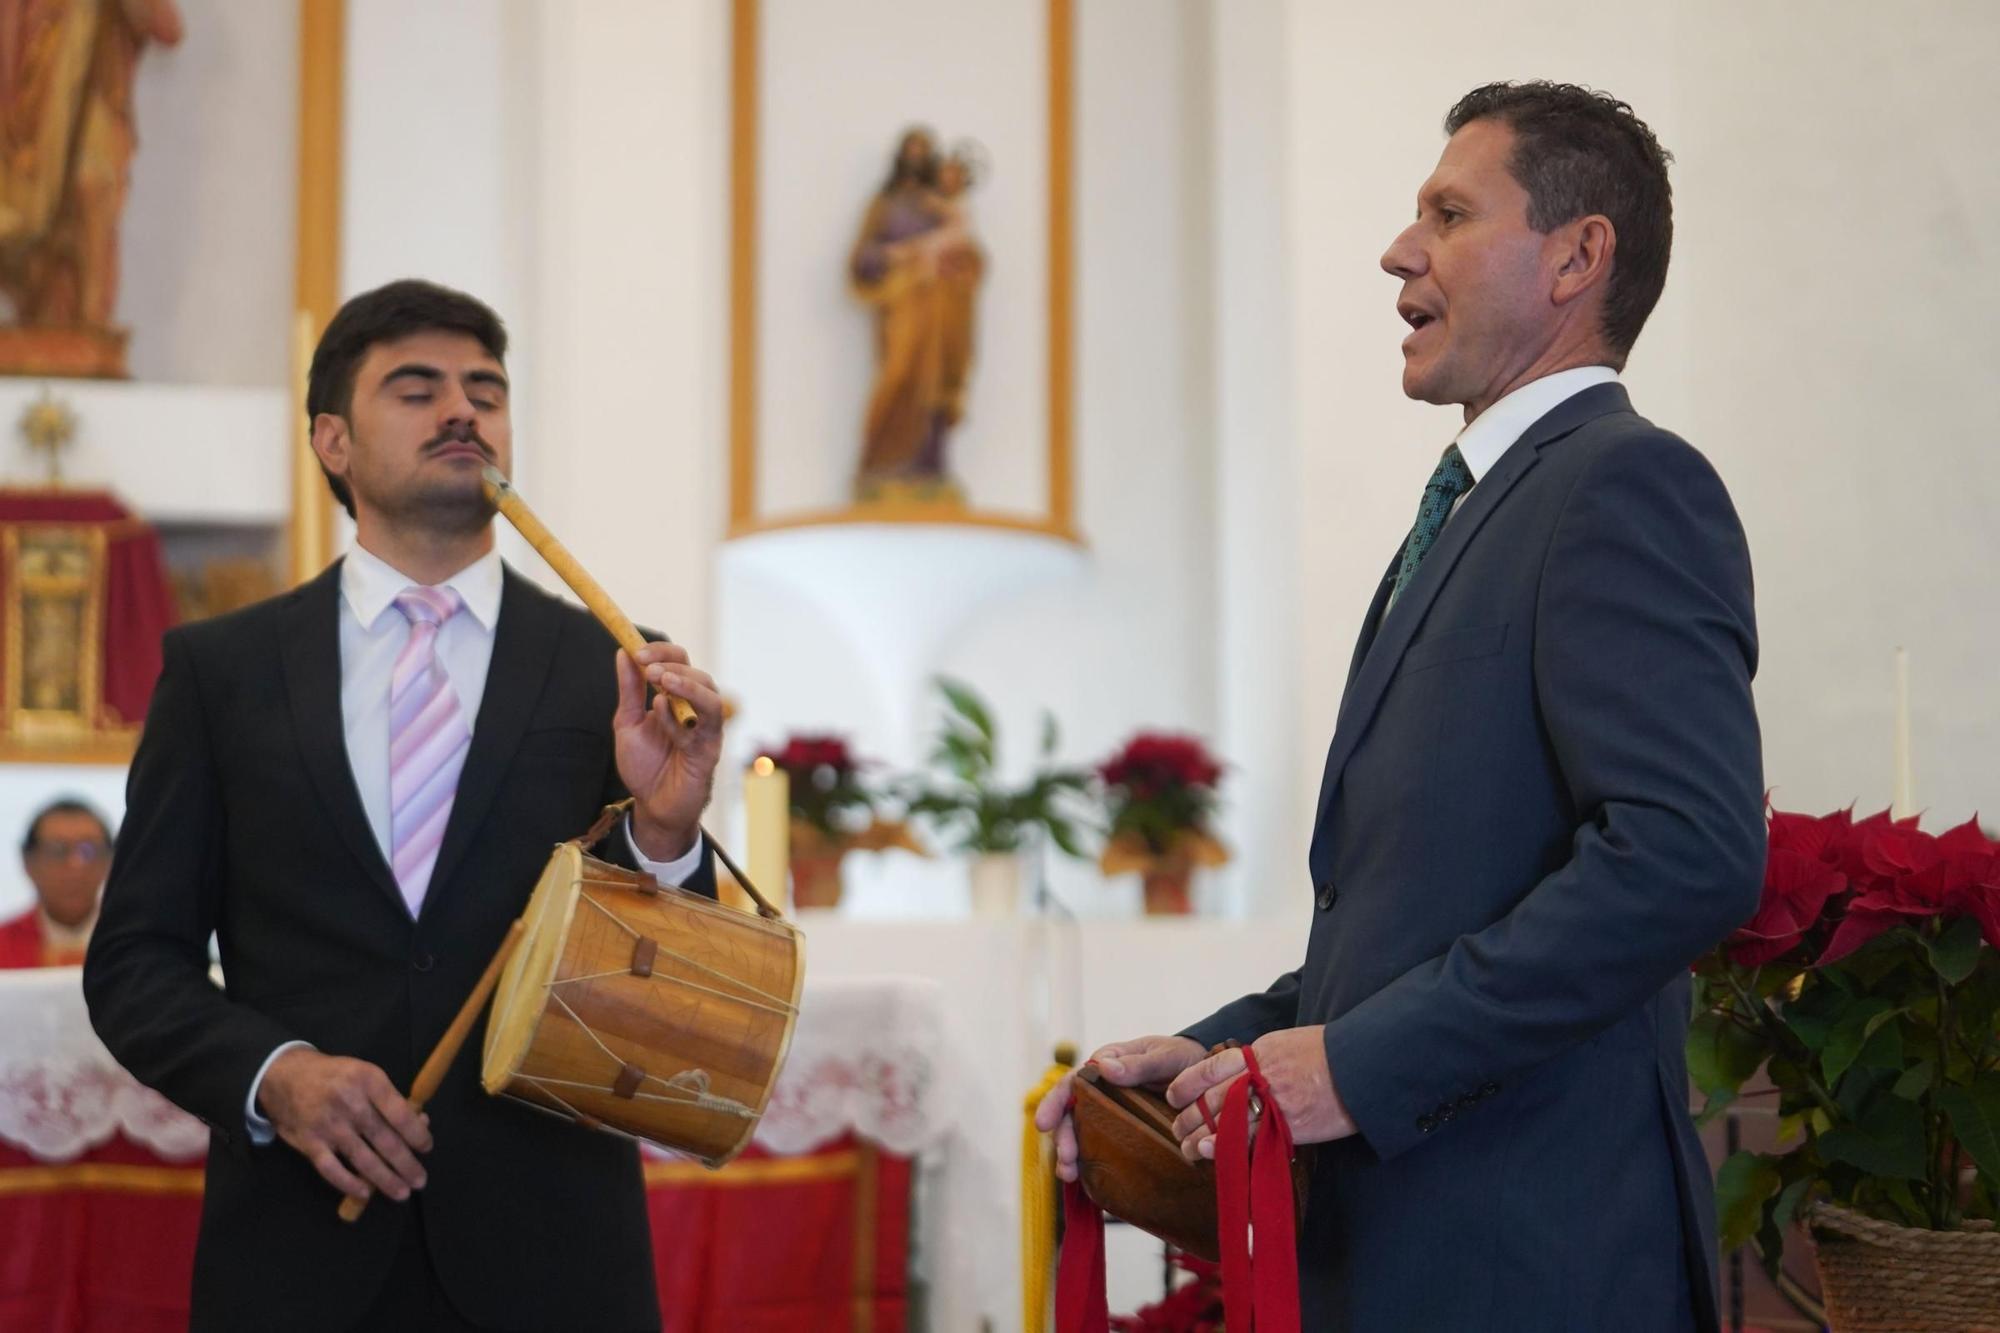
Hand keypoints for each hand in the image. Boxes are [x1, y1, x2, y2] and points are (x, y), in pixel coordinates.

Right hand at [257, 1047, 431, 1202]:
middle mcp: (350, 1103)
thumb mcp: (365, 1075)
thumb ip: (390, 1100)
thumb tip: (421, 1123)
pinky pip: (331, 1169)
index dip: (417, 1134)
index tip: (426, 1148)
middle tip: (420, 1180)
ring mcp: (329, 1124)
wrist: (287, 1075)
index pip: (400, 1113)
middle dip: (406, 1164)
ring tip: (402, 1192)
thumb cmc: (335, 1076)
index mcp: (369, 1081)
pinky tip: (365, 1193)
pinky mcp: (310, 1142)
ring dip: (385, 1179)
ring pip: (362, 1158)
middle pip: (384, 1140)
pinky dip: (349, 1183)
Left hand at [615, 643, 725, 859]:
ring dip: (685, 681)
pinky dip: (683, 712)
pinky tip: (662, 710)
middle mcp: (694, 709)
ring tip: (660, 679)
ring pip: (710, 693)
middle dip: (672, 664)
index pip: (678, 662)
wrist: (652, 805)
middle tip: (648, 667)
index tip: (636, 652)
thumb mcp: (628, 722)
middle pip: (697, 672)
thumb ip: (629, 690)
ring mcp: (705, 728)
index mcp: (675, 698)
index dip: (660, 652)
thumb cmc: (645, 766)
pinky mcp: (709, 748)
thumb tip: (623, 653)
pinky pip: (706, 723)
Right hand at [1032, 1035, 1204, 1182]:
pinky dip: (1089, 1164)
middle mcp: (1102, 1091)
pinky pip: (1101, 1148)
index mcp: (1105, 1066)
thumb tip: (1105, 1068)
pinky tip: (1084, 1181)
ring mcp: (1110, 1114)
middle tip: (1066, 1159)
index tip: (1043, 1124)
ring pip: (1081, 1134)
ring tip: (1069, 1175)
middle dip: (1063, 1137)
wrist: (1205, 1076)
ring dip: (1070, 1155)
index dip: (1054, 1103)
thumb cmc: (1182, 1059)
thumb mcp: (1165, 1057)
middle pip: (1071, 1114)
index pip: (1071, 1083)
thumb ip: (1138, 1064)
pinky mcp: (1122, 1133)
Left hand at [1166, 1025, 1356, 1161]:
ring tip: (1188, 1149)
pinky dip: (1228, 1147)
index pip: (1210, 1067)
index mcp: (1259, 1052)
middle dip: (1190, 1116)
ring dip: (1201, 1137)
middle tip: (1177, 1130)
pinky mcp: (1291, 1125)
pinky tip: (1212, 1154)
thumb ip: (1260, 1059)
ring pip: (1225, 1120)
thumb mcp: (1288, 1044)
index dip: (1186, 1083)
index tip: (1172, 1095)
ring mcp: (1275, 1101)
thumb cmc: (1329, 1053)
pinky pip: (1252, 1138)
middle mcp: (1261, 1074)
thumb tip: (1240, 1073)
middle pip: (1212, 1097)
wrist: (1363, 1066)